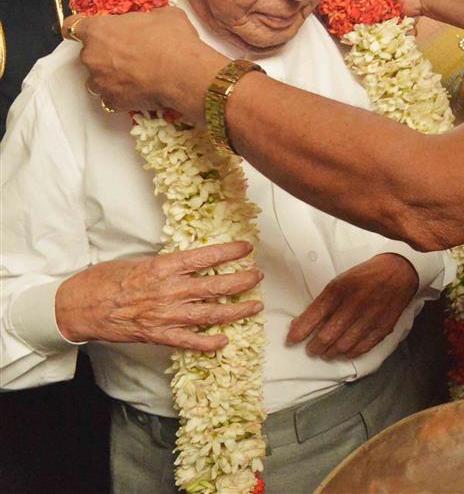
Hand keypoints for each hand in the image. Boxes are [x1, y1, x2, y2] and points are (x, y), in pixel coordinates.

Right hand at [54, 241, 262, 350]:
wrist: (79, 306)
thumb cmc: (106, 279)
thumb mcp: (140, 261)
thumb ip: (168, 265)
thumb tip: (192, 262)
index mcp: (164, 267)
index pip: (206, 257)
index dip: (230, 252)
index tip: (247, 248)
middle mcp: (169, 290)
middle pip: (216, 286)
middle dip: (242, 281)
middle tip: (257, 276)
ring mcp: (165, 315)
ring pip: (211, 314)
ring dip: (236, 310)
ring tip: (255, 305)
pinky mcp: (157, 334)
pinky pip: (188, 341)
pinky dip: (208, 343)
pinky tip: (224, 341)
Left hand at [69, 8, 224, 119]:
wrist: (185, 74)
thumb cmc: (173, 41)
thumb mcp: (165, 15)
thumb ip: (148, 17)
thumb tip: (152, 20)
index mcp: (98, 30)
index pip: (72, 26)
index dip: (81, 27)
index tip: (88, 30)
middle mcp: (92, 56)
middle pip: (88, 54)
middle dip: (105, 54)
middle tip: (129, 53)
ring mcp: (99, 81)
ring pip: (97, 78)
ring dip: (110, 76)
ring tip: (135, 75)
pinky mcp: (112, 101)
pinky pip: (111, 98)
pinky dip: (121, 95)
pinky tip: (139, 90)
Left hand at [286, 252, 418, 359]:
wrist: (399, 271)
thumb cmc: (365, 275)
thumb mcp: (340, 281)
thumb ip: (323, 302)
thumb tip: (301, 323)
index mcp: (340, 290)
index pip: (314, 316)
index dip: (299, 332)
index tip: (291, 341)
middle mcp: (354, 304)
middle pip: (327, 336)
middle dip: (315, 347)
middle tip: (311, 349)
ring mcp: (370, 317)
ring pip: (344, 345)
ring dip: (331, 352)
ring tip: (326, 353)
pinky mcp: (383, 327)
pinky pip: (363, 347)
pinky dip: (351, 353)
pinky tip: (345, 352)